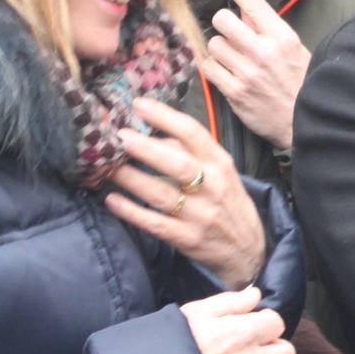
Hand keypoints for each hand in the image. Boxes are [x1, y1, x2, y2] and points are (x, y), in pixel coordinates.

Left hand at [107, 97, 267, 287]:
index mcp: (220, 164)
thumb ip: (191, 152)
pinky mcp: (187, 239)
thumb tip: (153, 133)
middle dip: (146, 149)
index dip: (165, 117)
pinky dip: (131, 212)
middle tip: (120, 136)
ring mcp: (200, 215)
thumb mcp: (220, 171)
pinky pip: (155, 224)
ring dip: (132, 179)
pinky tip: (112, 200)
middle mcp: (212, 187)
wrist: (247, 249)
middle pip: (178, 164)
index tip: (139, 104)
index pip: (194, 134)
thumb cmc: (227, 202)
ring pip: (162, 194)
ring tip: (108, 167)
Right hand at [180, 287, 295, 353]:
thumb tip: (255, 295)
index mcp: (243, 334)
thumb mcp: (197, 312)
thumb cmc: (173, 344)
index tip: (253, 324)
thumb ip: (231, 302)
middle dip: (274, 348)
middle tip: (254, 347)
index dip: (265, 322)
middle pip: (287, 353)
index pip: (277, 323)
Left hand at [202, 0, 310, 149]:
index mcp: (283, 37)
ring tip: (231, 57)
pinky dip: (214, 67)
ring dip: (219, 49)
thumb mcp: (295, 50)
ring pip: (214, 44)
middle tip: (229, 32)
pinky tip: (224, 71)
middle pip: (222, 20)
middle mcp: (263, 52)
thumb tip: (245, 11)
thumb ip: (270, 29)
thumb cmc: (301, 83)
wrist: (304, 122)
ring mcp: (247, 73)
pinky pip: (209, 68)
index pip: (253, 3)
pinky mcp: (234, 93)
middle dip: (223, 23)